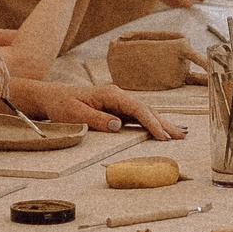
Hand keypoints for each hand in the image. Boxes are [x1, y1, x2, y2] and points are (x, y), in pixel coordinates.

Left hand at [13, 80, 183, 140]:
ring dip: (162, 123)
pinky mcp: (117, 108)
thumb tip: (119, 125)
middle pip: (147, 109)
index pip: (137, 109)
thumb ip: (98, 119)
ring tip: (180, 133)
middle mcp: (118, 95)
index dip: (151, 123)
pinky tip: (163, 129)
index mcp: (111, 94)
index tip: (162, 136)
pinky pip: (138, 116)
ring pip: (146, 112)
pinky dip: (152, 122)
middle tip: (181, 136)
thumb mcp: (76, 114)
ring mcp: (119, 101)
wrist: (51, 98)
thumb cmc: (61, 105)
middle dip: (165, 123)